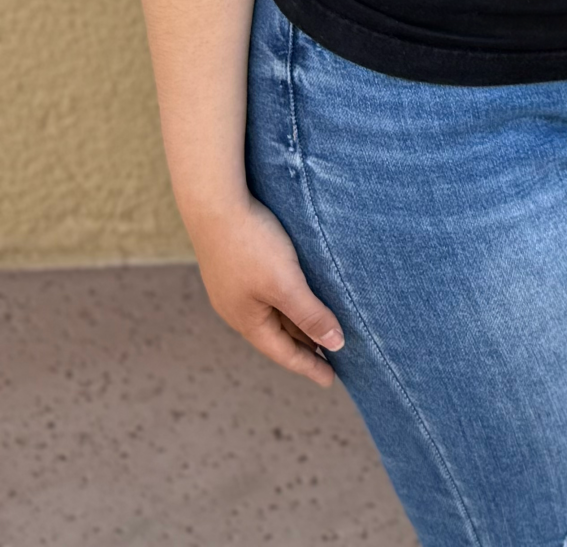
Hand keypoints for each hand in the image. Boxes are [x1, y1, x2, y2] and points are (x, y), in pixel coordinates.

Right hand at [187, 195, 345, 386]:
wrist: (214, 204)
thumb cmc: (251, 244)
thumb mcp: (286, 283)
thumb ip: (310, 315)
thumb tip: (335, 345)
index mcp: (247, 320)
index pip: (284, 352)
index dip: (309, 366)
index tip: (331, 380)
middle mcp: (238, 310)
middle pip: (277, 337)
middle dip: (304, 349)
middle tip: (331, 360)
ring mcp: (235, 290)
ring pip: (272, 316)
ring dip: (296, 326)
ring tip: (321, 332)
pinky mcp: (237, 269)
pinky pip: (267, 298)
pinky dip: (287, 306)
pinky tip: (299, 298)